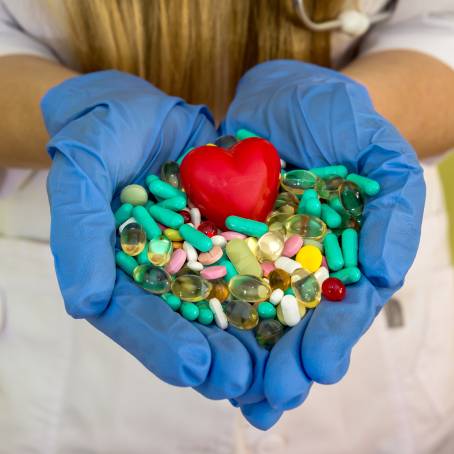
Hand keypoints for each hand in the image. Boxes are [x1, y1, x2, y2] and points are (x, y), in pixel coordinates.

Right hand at [43, 70, 270, 404]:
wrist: (143, 108)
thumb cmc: (103, 133)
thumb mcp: (83, 173)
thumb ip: (80, 235)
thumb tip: (85, 304)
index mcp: (120, 270)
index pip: (136, 318)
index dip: (163, 345)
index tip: (196, 369)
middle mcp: (163, 271)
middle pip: (187, 321)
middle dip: (216, 353)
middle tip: (247, 381)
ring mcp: (201, 253)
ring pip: (225, 301)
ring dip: (252, 334)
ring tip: (279, 363)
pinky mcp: (231, 232)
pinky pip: (255, 261)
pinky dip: (275, 284)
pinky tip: (300, 305)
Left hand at [222, 60, 424, 426]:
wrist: (280, 98)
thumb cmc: (337, 118)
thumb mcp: (377, 152)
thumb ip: (392, 210)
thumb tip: (387, 273)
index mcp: (341, 254)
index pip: (343, 305)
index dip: (335, 336)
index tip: (320, 367)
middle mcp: (297, 263)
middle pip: (295, 322)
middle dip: (286, 362)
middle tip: (273, 397)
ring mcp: (254, 254)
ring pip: (250, 312)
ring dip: (244, 354)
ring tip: (238, 396)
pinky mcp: (214, 239)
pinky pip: (207, 277)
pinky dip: (203, 310)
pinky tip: (195, 344)